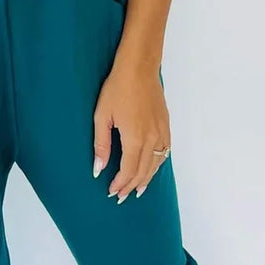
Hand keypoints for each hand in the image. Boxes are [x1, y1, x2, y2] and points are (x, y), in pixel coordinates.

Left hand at [92, 50, 170, 202]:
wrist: (139, 68)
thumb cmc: (117, 88)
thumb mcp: (102, 116)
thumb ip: (101, 145)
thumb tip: (98, 169)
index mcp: (135, 138)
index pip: (128, 171)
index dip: (120, 184)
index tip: (111, 192)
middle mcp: (152, 138)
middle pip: (143, 171)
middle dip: (131, 186)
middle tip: (121, 196)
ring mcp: (161, 132)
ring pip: (156, 164)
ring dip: (146, 179)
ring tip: (137, 190)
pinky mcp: (165, 125)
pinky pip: (165, 152)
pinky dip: (158, 164)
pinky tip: (152, 168)